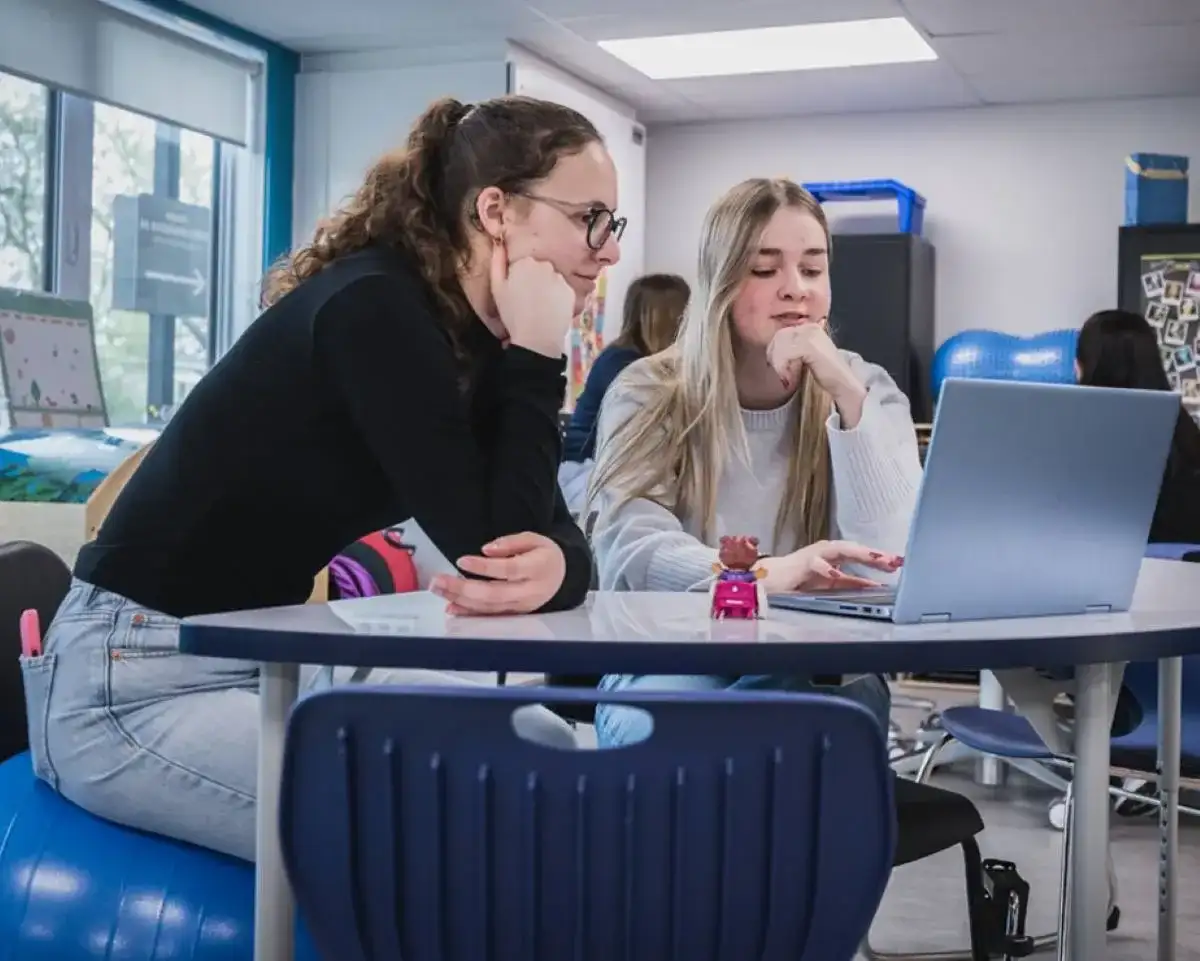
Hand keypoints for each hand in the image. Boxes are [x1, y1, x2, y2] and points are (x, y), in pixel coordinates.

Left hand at [431, 532, 565, 614]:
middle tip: (437, 581)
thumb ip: (511, 542)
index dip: (484, 567)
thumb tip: (486, 550)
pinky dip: (468, 613)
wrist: (563, 578)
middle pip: (493, 594)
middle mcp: (528, 592)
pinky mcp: (514, 615)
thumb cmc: (545, 556)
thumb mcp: (535, 539)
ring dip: (460, 600)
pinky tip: (451, 607)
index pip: (508, 570)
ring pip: (488, 607)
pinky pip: (489, 616)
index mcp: (537, 568)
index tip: (461, 561)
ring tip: (438, 589)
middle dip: (462, 588)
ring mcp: (521, 607)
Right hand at [489, 241, 573, 358]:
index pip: (523, 265)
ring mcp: (560, 278)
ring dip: (548, 289)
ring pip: (552, 281)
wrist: (536, 337)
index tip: (518, 293)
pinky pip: (563, 292)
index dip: (520, 279)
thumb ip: (497, 262)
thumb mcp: (497, 288)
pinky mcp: (570, 291)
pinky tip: (551, 311)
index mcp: (525, 262)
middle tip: (529, 301)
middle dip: (536, 281)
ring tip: (541, 308)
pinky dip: (558, 299)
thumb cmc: (512, 313)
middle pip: (540, 270)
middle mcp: (545, 265)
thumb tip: (498, 242)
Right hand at [757, 540, 902, 593]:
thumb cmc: (798, 581)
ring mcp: (815, 554)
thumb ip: (851, 584)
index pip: (861, 556)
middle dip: (875, 554)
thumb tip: (875, 586)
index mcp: (835, 557)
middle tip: (895, 560)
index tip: (898, 563)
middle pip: (855, 550)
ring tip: (877, 558)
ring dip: (859, 553)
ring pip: (841, 550)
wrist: (768, 581)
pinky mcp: (801, 562)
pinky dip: (828, 568)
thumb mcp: (831, 585)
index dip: (879, 559)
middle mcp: (827, 552)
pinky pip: (817, 564)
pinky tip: (839, 573)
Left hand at [766, 324, 866, 423]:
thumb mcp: (804, 357)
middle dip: (775, 359)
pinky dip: (783, 369)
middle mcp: (810, 327)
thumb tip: (770, 350)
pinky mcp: (810, 345)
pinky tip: (789, 381)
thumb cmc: (825, 374)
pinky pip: (785, 353)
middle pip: (777, 338)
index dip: (774, 353)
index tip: (781, 371)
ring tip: (787, 380)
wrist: (845, 386)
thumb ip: (791, 349)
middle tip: (783, 376)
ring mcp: (811, 334)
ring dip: (779, 366)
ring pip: (779, 345)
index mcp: (808, 327)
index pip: (780, 335)